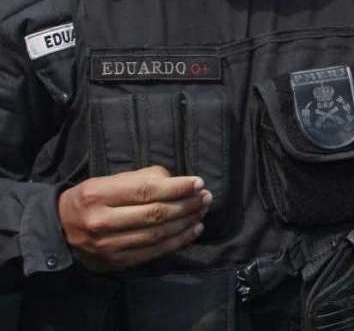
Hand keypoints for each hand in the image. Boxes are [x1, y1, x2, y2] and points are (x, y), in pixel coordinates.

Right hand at [58, 165, 210, 271]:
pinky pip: (154, 252)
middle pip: (155, 214)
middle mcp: (101, 222)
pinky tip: (193, 230)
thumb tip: (178, 182)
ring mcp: (108, 245)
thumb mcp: (109, 180)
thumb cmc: (92, 198)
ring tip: (202, 211)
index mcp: (98, 195)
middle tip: (206, 198)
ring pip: (158, 234)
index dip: (177, 187)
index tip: (199, 183)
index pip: (146, 191)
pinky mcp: (116, 262)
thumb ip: (142, 178)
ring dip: (186, 222)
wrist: (60, 229)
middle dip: (187, 205)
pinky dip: (178, 241)